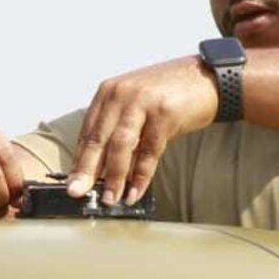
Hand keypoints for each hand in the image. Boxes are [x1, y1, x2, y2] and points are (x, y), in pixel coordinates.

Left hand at [66, 58, 218, 204]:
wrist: (206, 78)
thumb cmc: (171, 95)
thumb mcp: (138, 107)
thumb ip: (120, 130)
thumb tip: (105, 169)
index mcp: (109, 92)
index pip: (88, 131)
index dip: (79, 160)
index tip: (72, 183)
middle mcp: (121, 94)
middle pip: (98, 138)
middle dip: (87, 170)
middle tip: (77, 193)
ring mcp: (142, 102)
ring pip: (120, 146)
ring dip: (114, 177)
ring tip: (110, 199)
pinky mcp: (164, 114)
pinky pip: (148, 152)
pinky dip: (141, 176)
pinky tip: (135, 192)